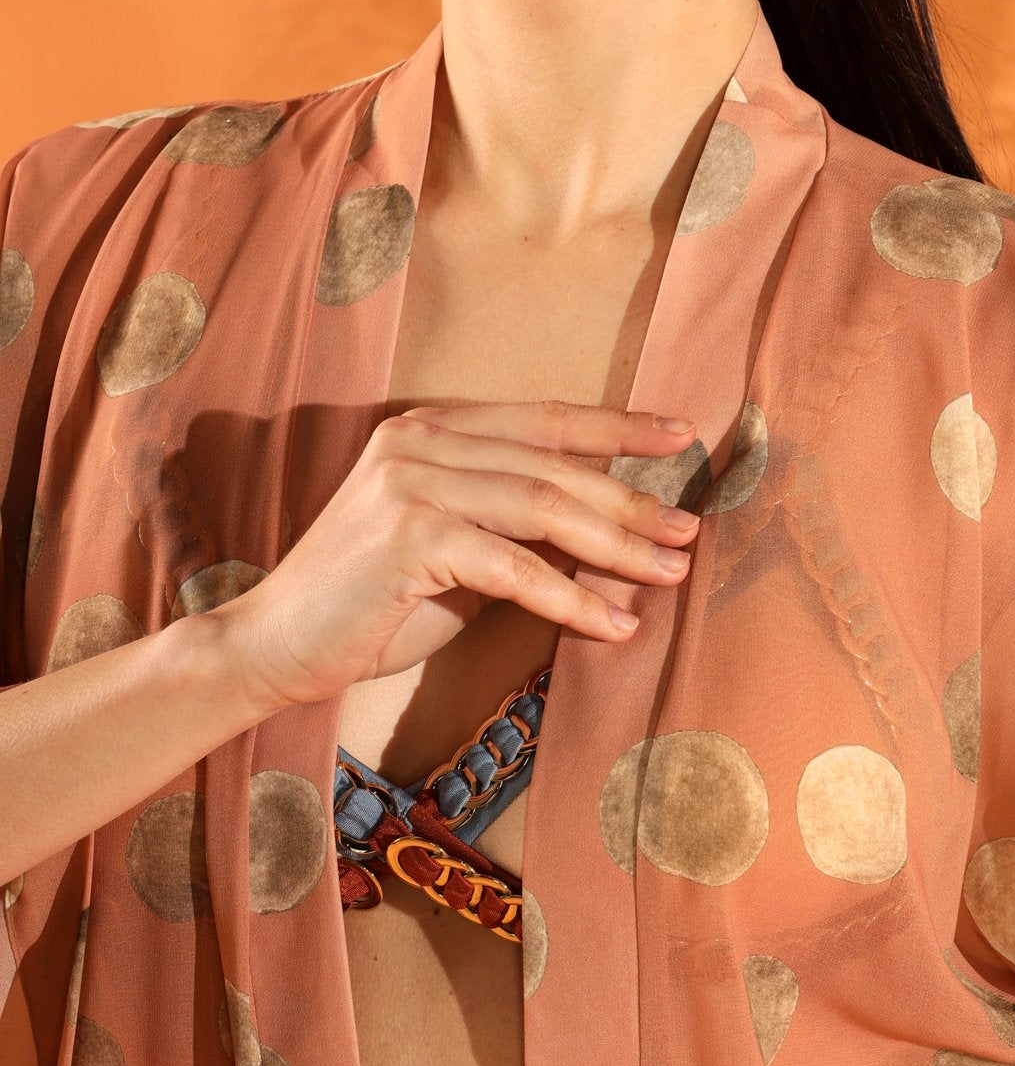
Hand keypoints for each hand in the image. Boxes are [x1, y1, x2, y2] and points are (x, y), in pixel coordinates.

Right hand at [213, 399, 701, 713]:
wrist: (275, 645)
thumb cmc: (371, 604)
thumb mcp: (456, 550)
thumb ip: (517, 526)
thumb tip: (615, 534)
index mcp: (429, 428)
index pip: (543, 420)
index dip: (617, 426)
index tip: (680, 435)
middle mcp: (418, 440)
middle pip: (553, 466)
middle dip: (631, 501)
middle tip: (688, 532)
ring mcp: (410, 483)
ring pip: (543, 508)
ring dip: (616, 546)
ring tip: (669, 574)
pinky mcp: (407, 536)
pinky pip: (513, 566)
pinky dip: (571, 599)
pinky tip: (613, 625)